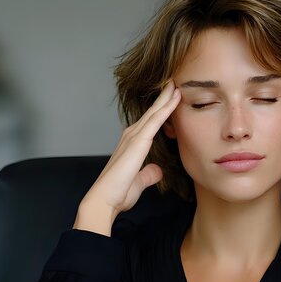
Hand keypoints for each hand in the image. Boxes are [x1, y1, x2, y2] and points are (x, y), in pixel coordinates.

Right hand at [74, 81, 179, 233]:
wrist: (104, 200)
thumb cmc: (117, 193)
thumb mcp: (139, 181)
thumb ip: (148, 174)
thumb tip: (157, 171)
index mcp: (132, 144)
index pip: (151, 122)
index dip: (161, 109)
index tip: (172, 97)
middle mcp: (132, 136)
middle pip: (152, 112)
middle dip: (164, 96)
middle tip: (174, 81)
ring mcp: (134, 136)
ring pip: (154, 111)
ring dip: (166, 96)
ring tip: (176, 82)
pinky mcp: (138, 141)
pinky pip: (156, 120)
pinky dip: (166, 107)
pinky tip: (175, 96)